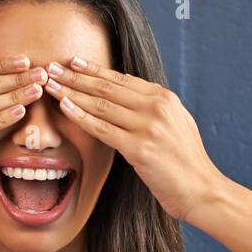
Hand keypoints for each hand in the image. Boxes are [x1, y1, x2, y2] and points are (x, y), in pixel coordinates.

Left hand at [42, 56, 227, 222]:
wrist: (202, 190)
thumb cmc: (185, 162)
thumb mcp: (174, 125)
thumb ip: (153, 110)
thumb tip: (128, 98)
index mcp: (165, 98)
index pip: (122, 79)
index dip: (94, 70)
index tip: (72, 62)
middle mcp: (157, 107)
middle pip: (107, 87)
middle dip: (76, 76)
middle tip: (51, 67)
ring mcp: (148, 126)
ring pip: (101, 104)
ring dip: (71, 92)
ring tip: (50, 84)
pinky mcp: (139, 148)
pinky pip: (102, 128)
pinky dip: (80, 116)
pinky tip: (64, 106)